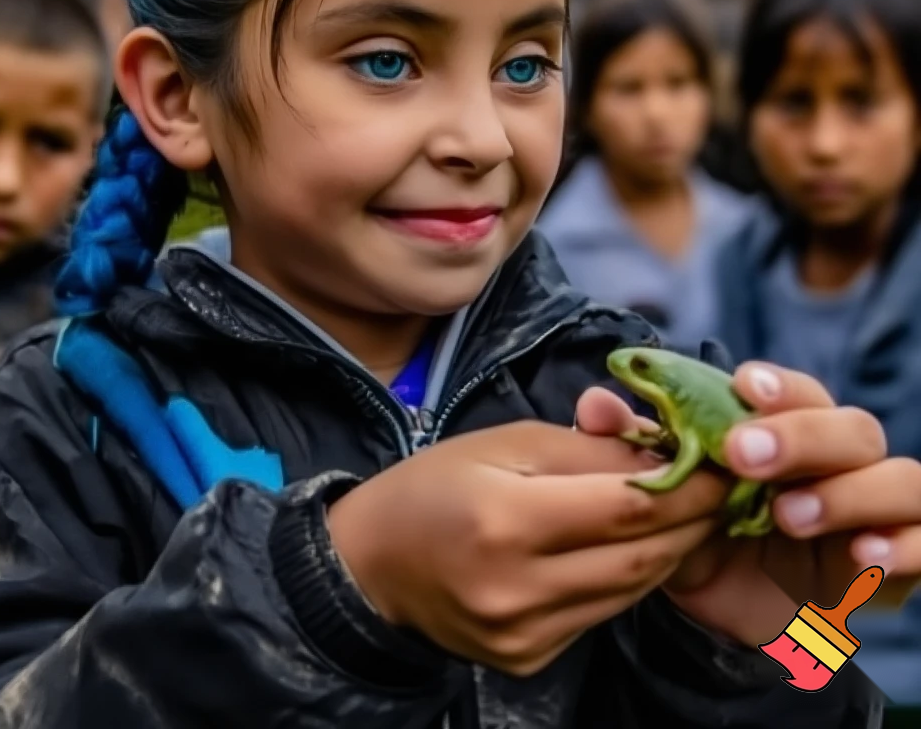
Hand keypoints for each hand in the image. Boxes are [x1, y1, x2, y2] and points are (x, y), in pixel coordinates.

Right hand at [327, 420, 725, 674]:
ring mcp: (525, 633)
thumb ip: (584, 450)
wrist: (372, 564)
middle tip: (724, 485)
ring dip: (671, 549)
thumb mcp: (503, 442)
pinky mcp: (529, 657)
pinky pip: (601, 612)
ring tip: (692, 511)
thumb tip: (662, 455)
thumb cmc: (433, 485)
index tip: (726, 461)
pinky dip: (630, 577)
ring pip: (630, 589)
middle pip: (640, 556)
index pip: (627, 507)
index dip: (689, 485)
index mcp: (505, 519)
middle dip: (694, 518)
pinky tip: (639, 548)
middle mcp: (518, 587)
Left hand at [577, 362, 920, 647]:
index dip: (777, 386)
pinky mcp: (895, 566)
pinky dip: (904, 547)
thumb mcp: (662, 494)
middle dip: (802, 436)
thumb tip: (594, 406)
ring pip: (900, 477)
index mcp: (787, 431)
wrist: (728, 615)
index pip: (797, 393)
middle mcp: (838, 462)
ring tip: (788, 515)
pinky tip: (861, 559)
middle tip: (745, 456)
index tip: (742, 387)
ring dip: (849, 491)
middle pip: (852, 427)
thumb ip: (630, 448)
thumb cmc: (700, 534)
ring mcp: (874, 510)